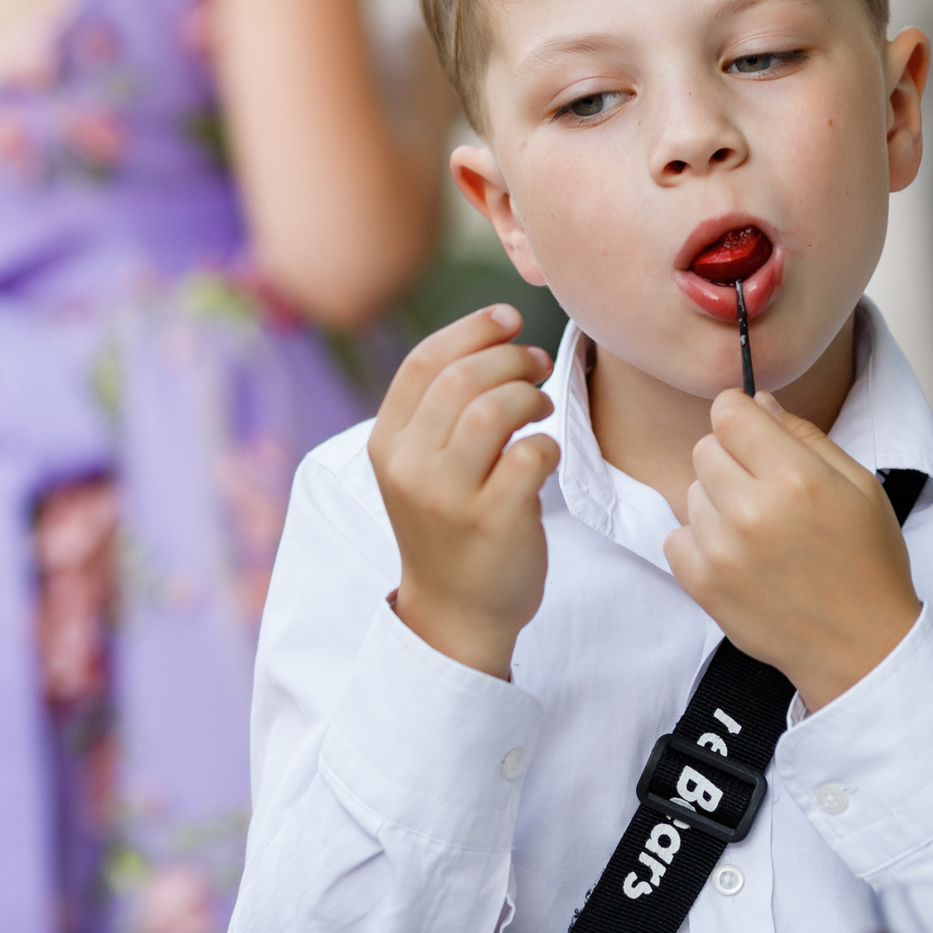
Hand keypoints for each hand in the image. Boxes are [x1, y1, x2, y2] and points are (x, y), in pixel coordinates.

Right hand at [370, 305, 561, 679]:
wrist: (455, 612)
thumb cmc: (449, 525)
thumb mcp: (420, 466)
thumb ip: (440, 409)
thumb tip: (496, 335)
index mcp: (385, 444)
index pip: (424, 362)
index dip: (472, 329)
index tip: (509, 320)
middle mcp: (409, 468)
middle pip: (463, 378)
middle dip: (511, 359)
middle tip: (537, 367)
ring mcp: (448, 498)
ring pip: (493, 410)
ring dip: (529, 396)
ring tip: (540, 408)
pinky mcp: (491, 522)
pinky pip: (529, 455)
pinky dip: (547, 444)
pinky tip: (544, 454)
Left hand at [664, 391, 920, 711]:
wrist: (860, 647)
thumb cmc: (867, 564)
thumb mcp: (859, 485)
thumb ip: (804, 436)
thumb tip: (758, 403)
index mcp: (795, 478)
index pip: (728, 413)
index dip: (739, 415)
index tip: (752, 433)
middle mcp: (752, 511)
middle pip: (704, 449)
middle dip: (731, 459)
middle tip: (765, 490)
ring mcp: (721, 551)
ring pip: (690, 492)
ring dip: (717, 502)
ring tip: (758, 530)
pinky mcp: (702, 585)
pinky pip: (675, 536)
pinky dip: (699, 542)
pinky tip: (737, 556)